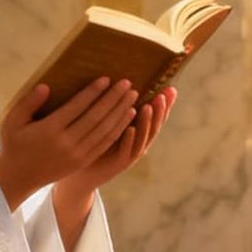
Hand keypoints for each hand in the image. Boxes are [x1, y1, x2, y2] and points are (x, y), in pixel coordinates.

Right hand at [0, 78, 139, 211]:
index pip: (77, 107)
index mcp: (49, 130)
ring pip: (104, 131)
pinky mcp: (82, 162)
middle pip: (96, 118)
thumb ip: (28, 102)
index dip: (93, 92)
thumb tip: (46, 86)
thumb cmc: (13, 144)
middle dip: (113, 99)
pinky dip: (118, 129)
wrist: (18, 177)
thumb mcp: (11, 121)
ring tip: (132, 96)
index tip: (106, 79)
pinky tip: (128, 116)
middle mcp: (66, 143)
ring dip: (120, 112)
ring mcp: (76, 154)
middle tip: (127, 83)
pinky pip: (105, 144)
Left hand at [53, 88, 174, 216]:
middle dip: (161, 110)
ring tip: (149, 106)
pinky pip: (125, 152)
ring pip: (142, 138)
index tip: (171, 88)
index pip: (154, 116)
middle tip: (165, 94)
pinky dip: (129, 140)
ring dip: (147, 122)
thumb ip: (114, 105)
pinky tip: (130, 128)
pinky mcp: (116, 164)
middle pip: (153, 126)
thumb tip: (115, 77)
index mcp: (136, 132)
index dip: (164, 104)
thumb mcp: (106, 122)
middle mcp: (136, 144)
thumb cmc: (90, 143)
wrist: (80, 174)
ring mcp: (128, 155)